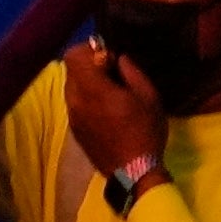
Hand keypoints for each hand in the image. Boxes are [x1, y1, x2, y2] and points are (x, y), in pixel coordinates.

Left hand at [63, 36, 165, 175]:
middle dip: (88, 66)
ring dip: (86, 82)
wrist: (133, 171)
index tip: (108, 57)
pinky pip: (74, 103)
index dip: (88, 50)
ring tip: (110, 93)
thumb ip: (131, 71)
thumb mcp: (149, 97)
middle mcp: (75, 99)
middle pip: (71, 69)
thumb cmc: (145, 131)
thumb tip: (117, 57)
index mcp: (92, 89)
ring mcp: (71, 114)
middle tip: (112, 74)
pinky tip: (105, 110)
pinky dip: (85, 99)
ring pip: (71, 86)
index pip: (72, 55)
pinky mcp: (73, 127)